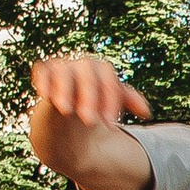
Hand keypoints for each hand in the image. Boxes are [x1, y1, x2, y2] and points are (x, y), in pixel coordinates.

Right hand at [30, 52, 150, 127]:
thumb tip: (146, 112)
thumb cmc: (93, 104)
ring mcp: (63, 67)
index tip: (110, 124)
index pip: (110, 83)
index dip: (111, 102)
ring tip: (66, 110)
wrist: (67, 112)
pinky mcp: (44, 73)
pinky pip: (43, 71)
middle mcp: (83, 65)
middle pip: (89, 76)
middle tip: (91, 123)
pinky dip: (44, 81)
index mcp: (102, 71)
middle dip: (90, 99)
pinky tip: (46, 95)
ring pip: (65, 73)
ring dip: (66, 90)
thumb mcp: (111, 101)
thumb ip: (127, 101)